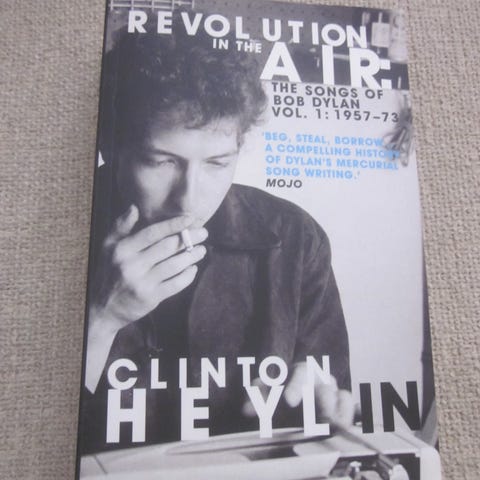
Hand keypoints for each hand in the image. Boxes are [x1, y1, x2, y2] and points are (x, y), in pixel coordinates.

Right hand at [93, 204, 207, 330]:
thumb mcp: (108, 247)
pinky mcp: (151, 298)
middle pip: (167, 247)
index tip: (191, 218)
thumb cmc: (110, 271)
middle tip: (203, 233)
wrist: (104, 308)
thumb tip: (134, 207)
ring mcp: (141, 282)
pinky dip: (188, 275)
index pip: (153, 233)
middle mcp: (131, 265)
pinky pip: (176, 284)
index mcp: (122, 249)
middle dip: (189, 238)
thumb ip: (121, 226)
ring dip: (192, 256)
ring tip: (202, 250)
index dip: (174, 224)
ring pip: (174, 265)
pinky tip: (193, 268)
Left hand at [242, 362, 353, 428]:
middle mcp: (321, 381)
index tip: (288, 401)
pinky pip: (354, 409)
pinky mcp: (345, 410)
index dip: (295, 386)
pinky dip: (356, 414)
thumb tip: (246, 410)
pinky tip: (354, 422)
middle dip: (323, 401)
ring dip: (341, 411)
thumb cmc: (280, 396)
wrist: (295, 405)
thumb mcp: (265, 394)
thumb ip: (256, 398)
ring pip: (343, 398)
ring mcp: (336, 395)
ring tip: (337, 425)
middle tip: (321, 415)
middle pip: (326, 387)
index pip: (301, 373)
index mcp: (302, 372)